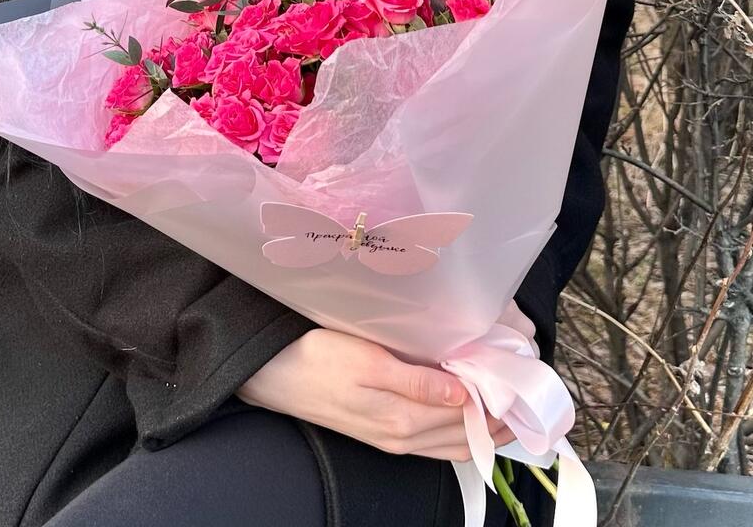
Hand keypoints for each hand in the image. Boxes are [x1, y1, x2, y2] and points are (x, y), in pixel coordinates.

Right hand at [237, 328, 515, 460]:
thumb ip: (417, 380)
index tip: (527, 384)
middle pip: (466, 436)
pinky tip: (467, 416)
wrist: (272, 374)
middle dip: (502, 421)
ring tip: (511, 408)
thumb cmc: (315, 359)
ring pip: (452, 443)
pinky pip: (433, 441)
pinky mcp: (381, 432)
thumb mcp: (367, 361)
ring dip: (484, 430)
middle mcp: (402, 436)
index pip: (467, 416)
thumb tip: (463, 394)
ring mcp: (392, 438)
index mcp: (402, 418)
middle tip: (531, 397)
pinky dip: (459, 432)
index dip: (500, 403)